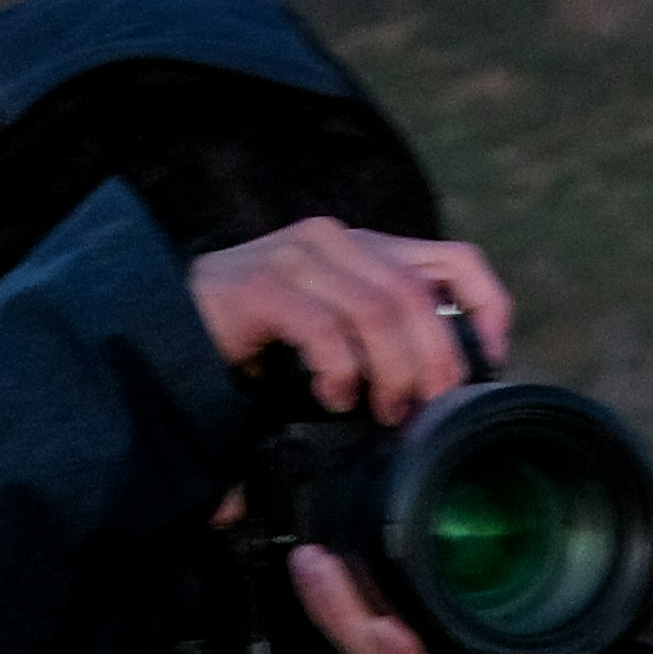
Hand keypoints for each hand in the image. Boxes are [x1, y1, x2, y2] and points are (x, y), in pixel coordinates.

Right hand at [183, 217, 515, 429]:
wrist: (160, 330)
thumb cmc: (254, 341)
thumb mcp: (331, 337)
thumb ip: (378, 345)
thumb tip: (435, 395)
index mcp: (363, 249)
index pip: (453, 259)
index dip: (487, 306)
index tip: (492, 361)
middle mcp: (335, 241)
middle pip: (419, 294)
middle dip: (435, 361)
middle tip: (424, 412)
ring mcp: (295, 257)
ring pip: (379, 308)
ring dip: (393, 372)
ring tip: (382, 413)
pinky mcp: (259, 285)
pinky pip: (322, 326)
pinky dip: (339, 369)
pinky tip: (332, 396)